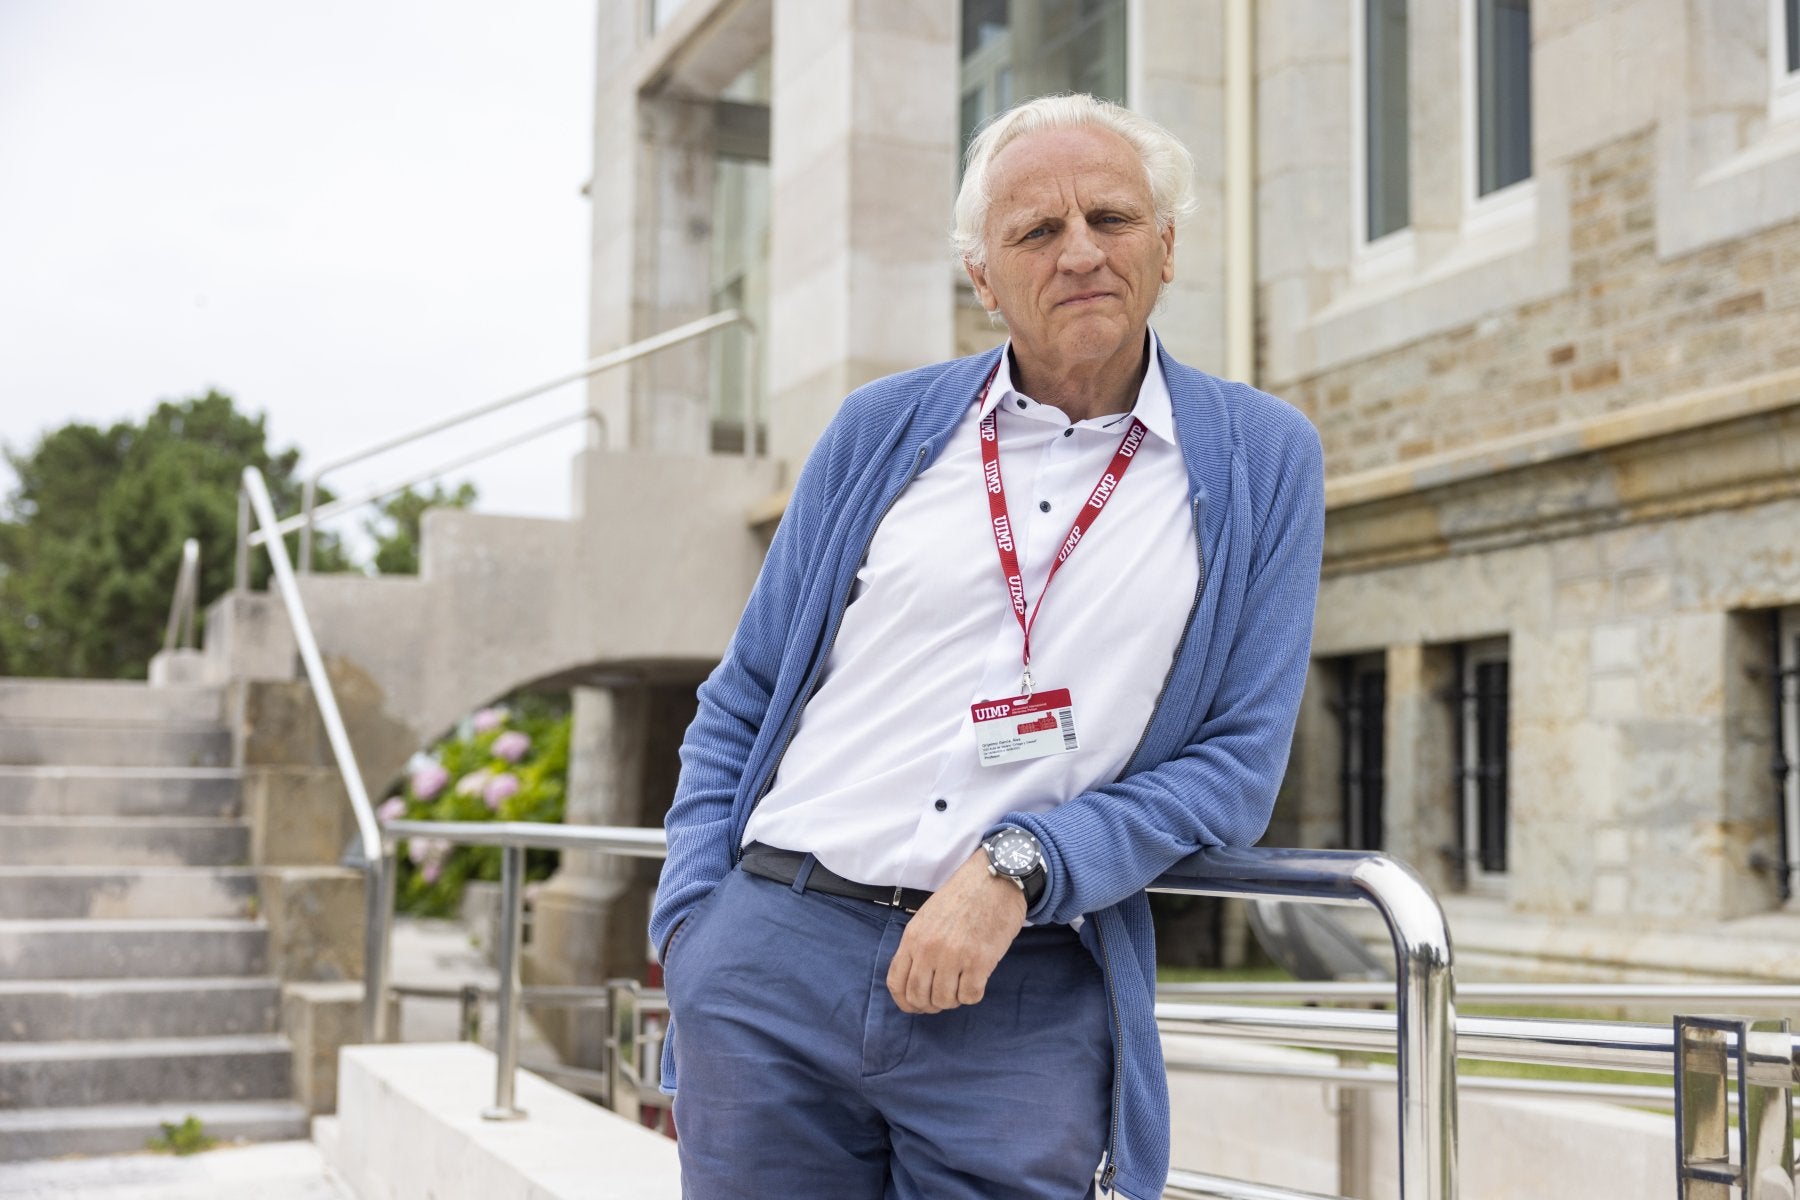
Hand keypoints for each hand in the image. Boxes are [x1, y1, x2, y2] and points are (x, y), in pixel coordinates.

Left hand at [885, 848, 1026, 1013]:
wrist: (995, 878)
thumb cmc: (963, 897)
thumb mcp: (927, 917)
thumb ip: (918, 946)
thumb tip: (916, 980)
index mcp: (913, 937)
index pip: (896, 983)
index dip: (905, 1002)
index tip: (917, 1005)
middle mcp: (929, 949)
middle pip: (919, 997)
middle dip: (930, 1005)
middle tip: (944, 998)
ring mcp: (954, 956)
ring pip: (945, 1000)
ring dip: (954, 999)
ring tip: (962, 984)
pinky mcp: (980, 961)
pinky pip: (970, 996)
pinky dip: (973, 994)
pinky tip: (977, 979)